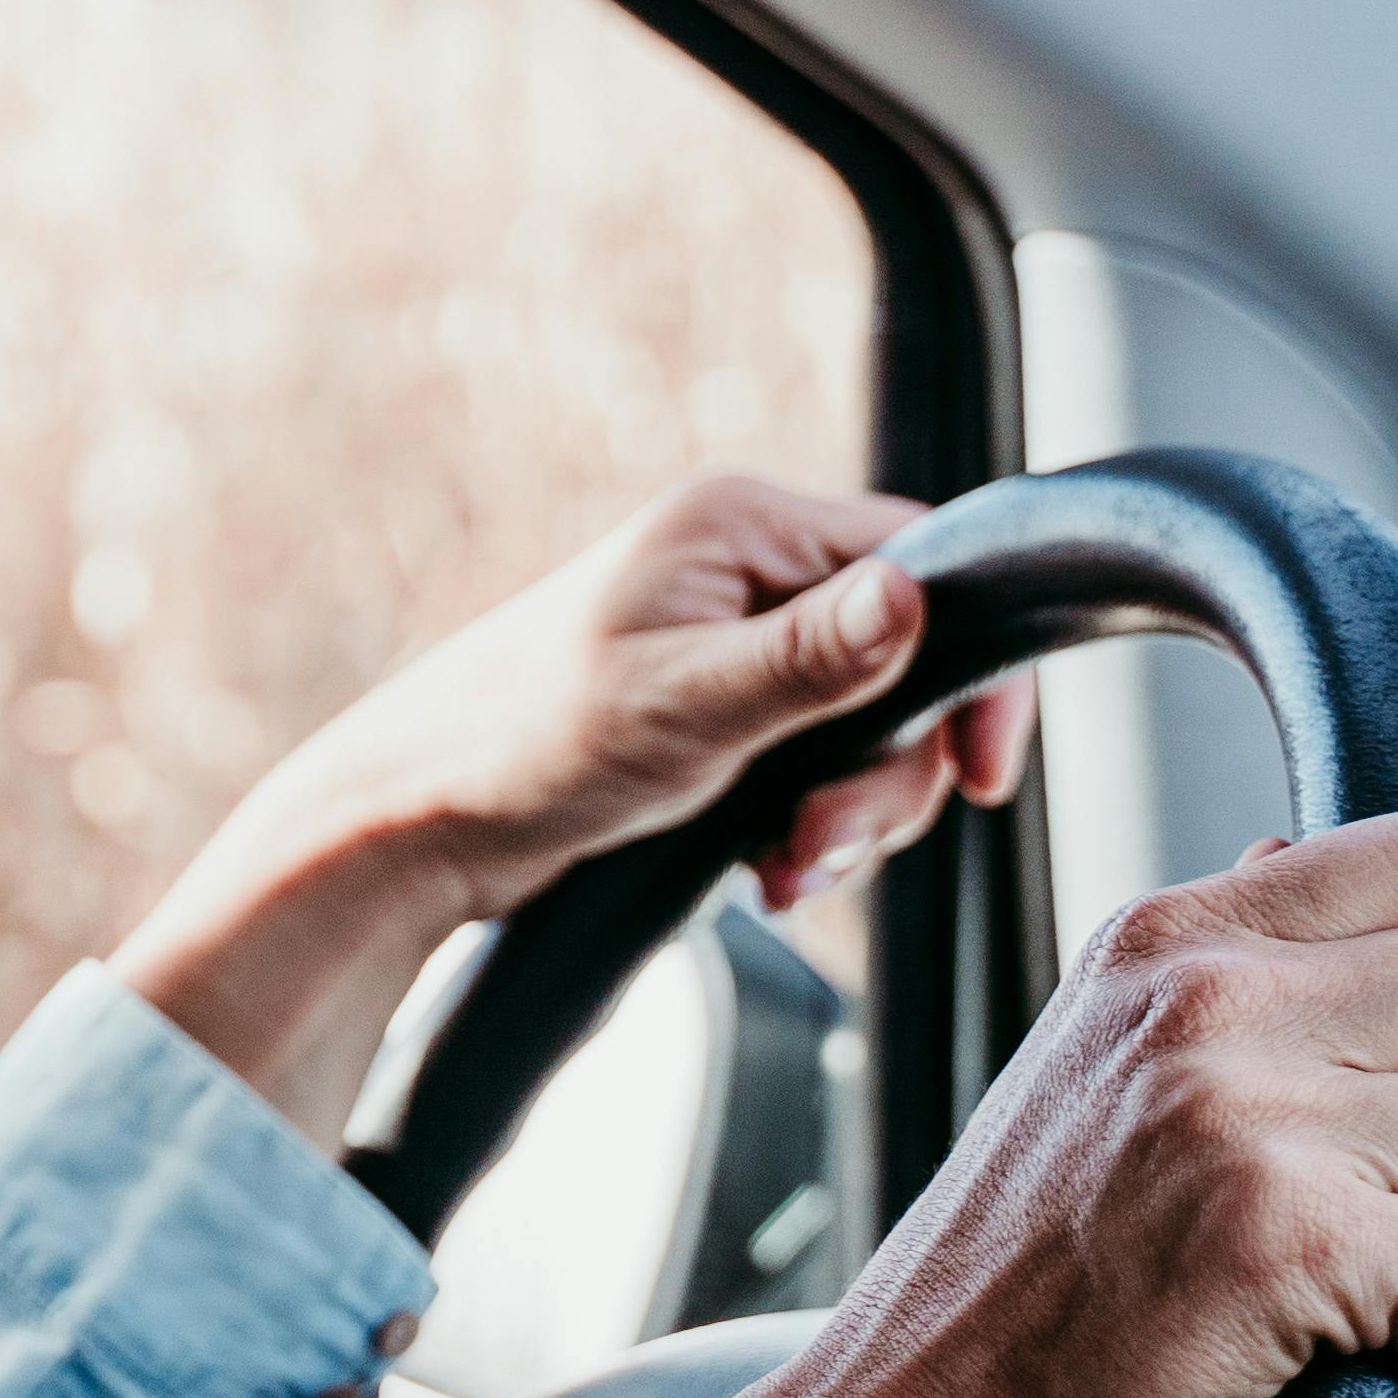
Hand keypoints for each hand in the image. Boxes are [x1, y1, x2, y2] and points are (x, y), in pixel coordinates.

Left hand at [111, 475, 1031, 1139]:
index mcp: (743, 525)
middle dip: (888, 775)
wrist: (417, 822)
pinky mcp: (718, 709)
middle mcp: (746, 568)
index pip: (929, 561)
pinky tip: (766, 872)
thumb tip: (915, 601)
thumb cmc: (524, 745)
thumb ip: (809, 658)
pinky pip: (817, 763)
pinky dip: (810, 826)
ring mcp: (732, 639)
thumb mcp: (683, 704)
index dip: (976, 670)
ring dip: (848, 814)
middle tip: (821, 846)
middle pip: (909, 661)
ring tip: (783, 869)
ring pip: (869, 726)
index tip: (981, 774)